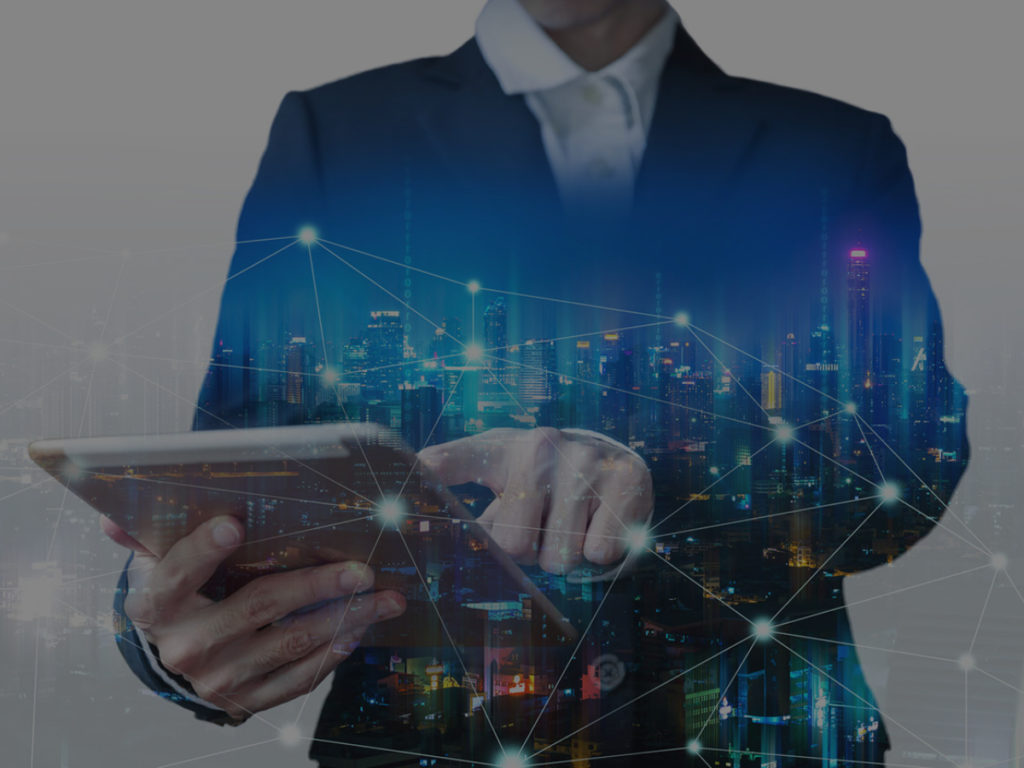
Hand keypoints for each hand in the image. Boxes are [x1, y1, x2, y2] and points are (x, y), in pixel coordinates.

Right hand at [100, 514, 404, 721]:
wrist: (179, 655)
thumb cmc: (183, 592)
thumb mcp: (161, 562)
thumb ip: (147, 536)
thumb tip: (113, 517)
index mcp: (157, 605)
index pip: (176, 574)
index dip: (203, 551)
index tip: (233, 527)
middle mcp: (185, 646)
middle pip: (257, 606)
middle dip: (316, 585)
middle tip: (362, 569)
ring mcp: (218, 679)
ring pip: (292, 642)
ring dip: (345, 618)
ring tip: (383, 598)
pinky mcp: (246, 701)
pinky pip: (299, 678)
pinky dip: (334, 652)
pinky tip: (359, 629)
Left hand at [419, 427, 652, 573]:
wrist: (614, 461)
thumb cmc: (544, 481)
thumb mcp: (502, 477)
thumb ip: (464, 501)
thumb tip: (426, 528)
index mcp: (502, 449)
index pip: (459, 458)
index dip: (435, 469)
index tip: (413, 474)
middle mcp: (541, 447)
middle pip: (512, 544)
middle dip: (529, 550)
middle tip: (542, 525)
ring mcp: (585, 462)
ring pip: (559, 557)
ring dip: (566, 554)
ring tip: (573, 522)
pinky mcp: (625, 481)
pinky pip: (600, 553)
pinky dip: (601, 551)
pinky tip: (601, 521)